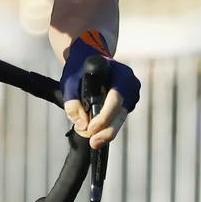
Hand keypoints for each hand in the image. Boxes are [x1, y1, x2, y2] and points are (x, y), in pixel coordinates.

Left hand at [60, 32, 139, 149]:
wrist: (88, 59)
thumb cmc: (79, 68)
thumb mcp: (70, 81)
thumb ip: (72, 102)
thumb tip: (81, 125)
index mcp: (121, 73)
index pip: (116, 98)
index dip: (104, 116)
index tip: (91, 128)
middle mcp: (130, 85)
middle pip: (121, 112)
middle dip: (107, 130)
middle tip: (93, 142)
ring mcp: (131, 95)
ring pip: (120, 118)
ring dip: (107, 131)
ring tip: (93, 141)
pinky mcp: (126, 104)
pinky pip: (118, 118)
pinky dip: (107, 126)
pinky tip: (97, 133)